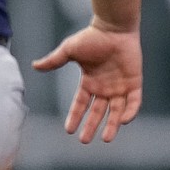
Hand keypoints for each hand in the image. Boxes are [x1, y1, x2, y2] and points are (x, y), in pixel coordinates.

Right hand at [32, 24, 142, 142]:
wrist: (113, 29)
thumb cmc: (91, 37)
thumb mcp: (69, 50)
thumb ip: (54, 61)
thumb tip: (34, 66)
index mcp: (89, 83)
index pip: (80, 104)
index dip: (74, 116)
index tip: (68, 130)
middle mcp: (104, 88)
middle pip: (97, 112)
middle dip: (91, 127)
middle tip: (85, 141)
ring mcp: (120, 87)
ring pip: (116, 111)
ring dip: (112, 125)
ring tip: (106, 138)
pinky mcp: (134, 83)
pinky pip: (133, 102)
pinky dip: (130, 112)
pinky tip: (123, 120)